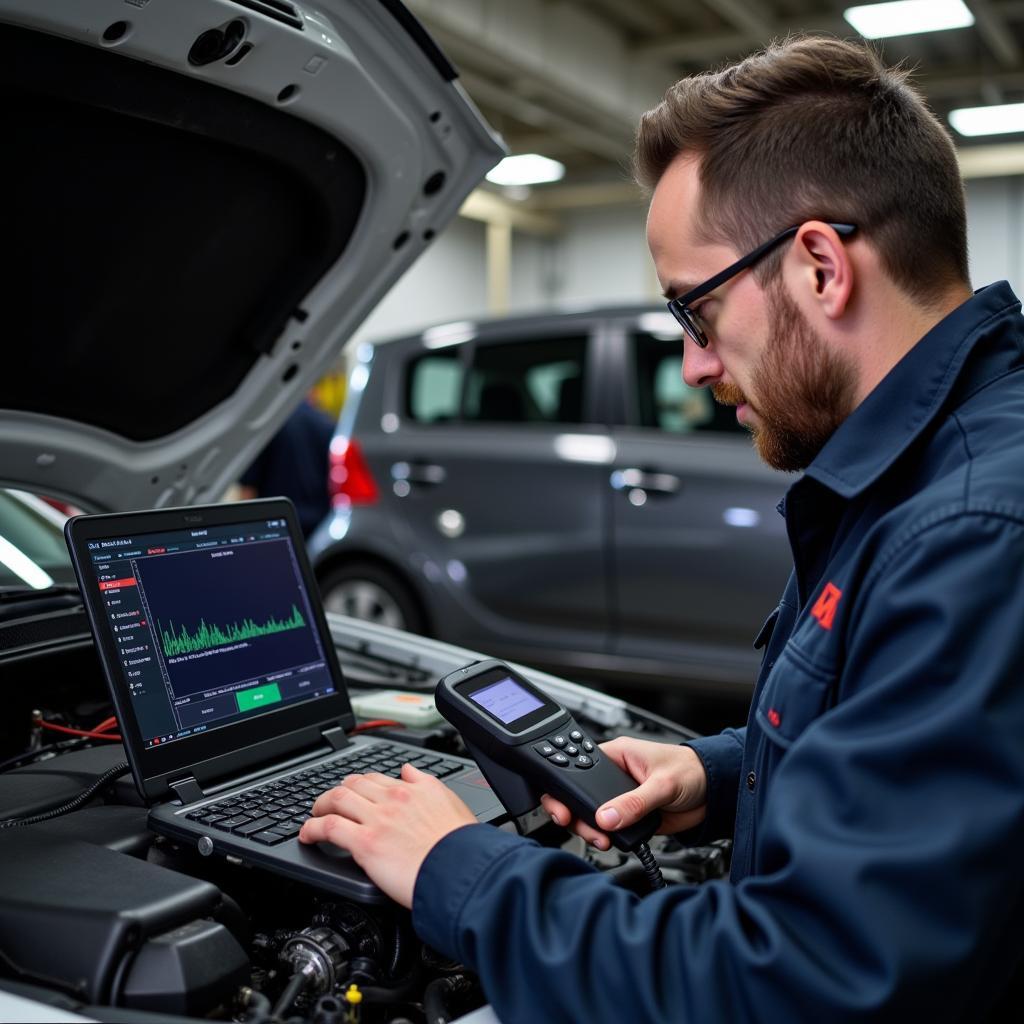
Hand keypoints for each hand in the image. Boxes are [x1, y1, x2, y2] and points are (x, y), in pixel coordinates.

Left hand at [299, 764, 477, 907]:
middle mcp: (392, 799)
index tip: (355, 793)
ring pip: (337, 800)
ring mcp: (377, 819)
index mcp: (413, 789)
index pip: (376, 779)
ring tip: (315, 816)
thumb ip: (426, 783)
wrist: (461, 868)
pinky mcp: (365, 843)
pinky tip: (308, 835)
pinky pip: (329, 827)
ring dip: (321, 806)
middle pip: (353, 785)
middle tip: (329, 803)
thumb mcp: (450, 800)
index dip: (360, 786)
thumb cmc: (461, 844)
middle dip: (337, 792)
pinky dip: (313, 828)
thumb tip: (409, 771)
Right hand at [540, 737, 706, 850]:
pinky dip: (608, 839)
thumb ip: (635, 801)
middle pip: (579, 796)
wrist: (715, 793)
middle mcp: (613, 776)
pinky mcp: (631, 817)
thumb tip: (606, 817)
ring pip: (591, 816)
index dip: (566, 788)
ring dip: (592, 830)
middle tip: (585, 830)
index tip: (563, 808)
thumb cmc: (691, 770)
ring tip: (604, 840)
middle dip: (576, 816)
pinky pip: (610, 830)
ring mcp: (621, 798)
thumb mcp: (663, 784)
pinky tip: (613, 843)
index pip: (577, 768)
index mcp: (615, 755)